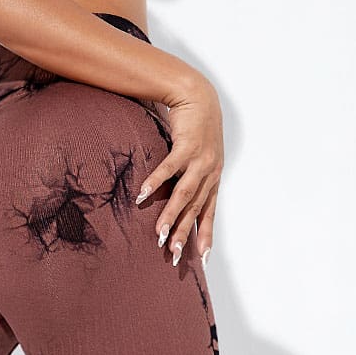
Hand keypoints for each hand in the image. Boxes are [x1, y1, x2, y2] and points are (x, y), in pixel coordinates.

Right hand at [134, 72, 223, 268]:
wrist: (198, 96)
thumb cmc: (195, 128)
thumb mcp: (198, 156)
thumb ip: (189, 176)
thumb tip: (176, 198)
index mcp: (212, 178)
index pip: (209, 212)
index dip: (206, 234)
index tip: (202, 258)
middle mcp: (209, 172)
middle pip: (195, 208)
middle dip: (185, 233)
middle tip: (175, 256)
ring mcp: (200, 159)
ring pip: (184, 193)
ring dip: (171, 215)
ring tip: (160, 234)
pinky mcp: (187, 145)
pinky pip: (170, 168)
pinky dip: (156, 182)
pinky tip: (143, 195)